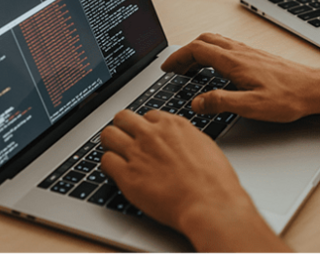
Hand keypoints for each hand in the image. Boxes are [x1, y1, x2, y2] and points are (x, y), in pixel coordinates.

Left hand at [100, 109, 290, 252]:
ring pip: (108, 135)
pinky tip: (117, 173)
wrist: (210, 203)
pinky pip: (105, 161)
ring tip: (117, 155)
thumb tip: (177, 140)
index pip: (148, 115)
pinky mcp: (127, 175)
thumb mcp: (204, 146)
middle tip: (125, 141)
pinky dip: (109, 167)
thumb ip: (185, 138)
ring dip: (111, 144)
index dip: (146, 127)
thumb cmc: (214, 181)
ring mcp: (138, 153)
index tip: (146, 136)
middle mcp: (152, 134)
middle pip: (122, 117)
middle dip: (123, 128)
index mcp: (173, 125)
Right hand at [161, 33, 319, 121]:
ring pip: (216, 42)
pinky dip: (213, 54)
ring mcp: (249, 53)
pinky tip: (216, 69)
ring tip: (190, 68)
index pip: (197, 49)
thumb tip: (197, 102)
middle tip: (175, 68)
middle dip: (185, 52)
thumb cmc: (289, 98)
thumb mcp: (252, 106)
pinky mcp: (257, 57)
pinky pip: (227, 48)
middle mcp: (241, 52)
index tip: (167, 68)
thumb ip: (221, 102)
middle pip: (204, 41)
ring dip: (198, 51)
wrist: (316, 89)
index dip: (178, 57)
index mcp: (235, 62)